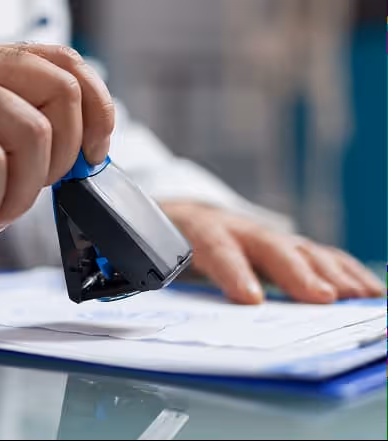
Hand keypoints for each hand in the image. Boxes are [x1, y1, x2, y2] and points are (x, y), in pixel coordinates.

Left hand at [161, 202, 383, 303]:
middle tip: (323, 297)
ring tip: (359, 296)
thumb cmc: (172, 241)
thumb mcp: (158, 255)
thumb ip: (163, 273)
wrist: (184, 215)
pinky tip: (366, 289)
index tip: (250, 298)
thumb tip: (165, 308)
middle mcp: (239, 229)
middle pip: (270, 246)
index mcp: (200, 231)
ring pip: (300, 249)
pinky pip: (317, 254)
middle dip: (297, 272)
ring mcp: (266, 235)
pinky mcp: (284, 244)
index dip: (234, 271)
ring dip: (332, 273)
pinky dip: (344, 271)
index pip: (216, 247)